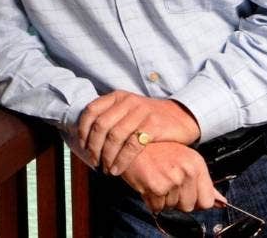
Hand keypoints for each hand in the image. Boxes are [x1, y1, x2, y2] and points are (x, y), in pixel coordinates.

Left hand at [77, 91, 199, 174]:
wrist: (182, 116)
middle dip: (94, 147)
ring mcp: (141, 112)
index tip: (83, 146)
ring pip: (114, 137)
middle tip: (94, 162)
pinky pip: (132, 145)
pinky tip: (117, 169)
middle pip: (101, 126)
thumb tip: (87, 138)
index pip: (91, 111)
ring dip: (107, 156)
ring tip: (105, 169)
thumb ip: (111, 117)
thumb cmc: (150, 118)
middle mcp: (128, 102)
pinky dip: (122, 160)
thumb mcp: (129, 110)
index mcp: (118, 97)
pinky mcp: (153, 125)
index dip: (83, 130)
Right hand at [119, 142, 224, 212]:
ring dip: (161, 199)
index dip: (194, 201)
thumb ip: (204, 184)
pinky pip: (157, 207)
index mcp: (196, 164)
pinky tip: (146, 184)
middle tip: (165, 183)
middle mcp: (187, 171)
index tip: (183, 194)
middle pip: (189, 206)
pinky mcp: (156, 186)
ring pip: (171, 207)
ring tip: (155, 179)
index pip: (206, 201)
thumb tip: (222, 203)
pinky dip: (150, 200)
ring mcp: (172, 179)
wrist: (129, 141)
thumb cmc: (155, 150)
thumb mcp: (184, 160)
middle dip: (176, 200)